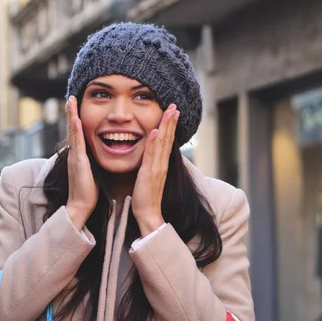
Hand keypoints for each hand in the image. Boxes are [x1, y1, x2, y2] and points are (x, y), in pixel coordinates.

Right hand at [65, 96, 97, 229]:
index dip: (76, 119)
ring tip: (70, 100)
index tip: (76, 106)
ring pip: (73, 132)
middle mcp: (74, 154)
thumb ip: (90, 162)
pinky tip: (76, 120)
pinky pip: (78, 144)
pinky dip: (77, 130)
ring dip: (71, 116)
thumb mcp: (90, 172)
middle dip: (71, 112)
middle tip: (70, 97)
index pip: (77, 133)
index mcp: (78, 155)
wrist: (80, 206)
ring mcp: (75, 157)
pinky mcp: (78, 163)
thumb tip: (95, 155)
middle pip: (72, 128)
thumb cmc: (87, 192)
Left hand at [132, 104, 179, 236]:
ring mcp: (156, 168)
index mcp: (161, 165)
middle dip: (171, 121)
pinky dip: (153, 143)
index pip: (167, 141)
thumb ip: (150, 166)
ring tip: (170, 111)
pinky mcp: (148, 174)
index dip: (170, 126)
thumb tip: (150, 158)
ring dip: (166, 126)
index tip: (173, 112)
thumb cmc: (147, 198)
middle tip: (175, 105)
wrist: (149, 215)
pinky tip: (155, 131)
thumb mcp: (149, 178)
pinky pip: (151, 155)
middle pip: (168, 138)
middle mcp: (161, 164)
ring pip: (162, 143)